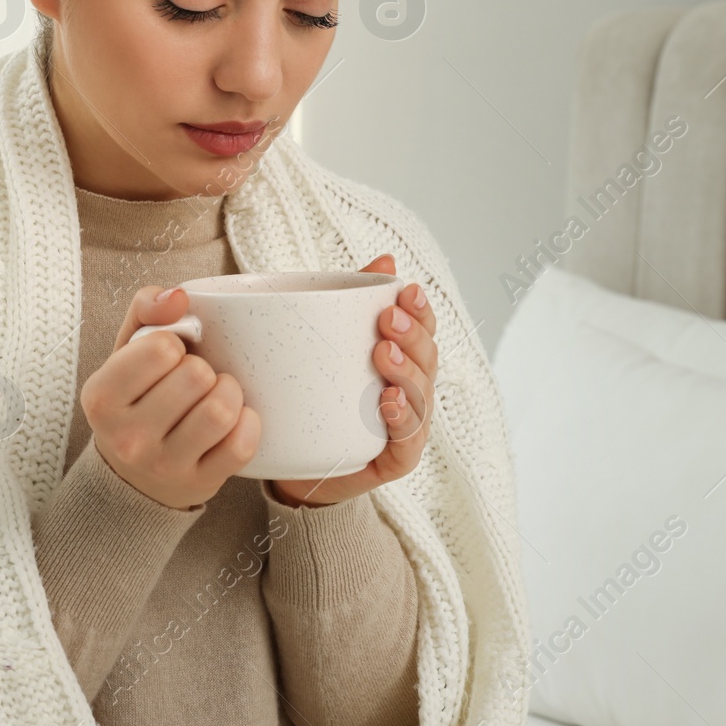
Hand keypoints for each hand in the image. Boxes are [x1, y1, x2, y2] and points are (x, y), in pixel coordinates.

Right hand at [79, 285, 261, 510]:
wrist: (132, 476)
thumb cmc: (135, 399)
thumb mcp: (126, 351)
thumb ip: (146, 308)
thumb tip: (179, 297)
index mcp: (102, 397)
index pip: (160, 348)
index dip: (173, 344)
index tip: (167, 357)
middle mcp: (127, 437)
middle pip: (196, 376)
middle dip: (202, 368)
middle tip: (193, 379)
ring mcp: (164, 465)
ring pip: (220, 411)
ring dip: (228, 392)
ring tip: (216, 394)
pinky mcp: (199, 483)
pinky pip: (241, 445)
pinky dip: (247, 423)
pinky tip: (234, 420)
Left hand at [267, 253, 435, 508]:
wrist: (297, 467)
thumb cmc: (321, 400)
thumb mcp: (331, 345)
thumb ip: (354, 301)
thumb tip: (385, 259)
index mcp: (403, 360)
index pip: (423, 329)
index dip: (420, 309)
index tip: (404, 288)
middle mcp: (412, 391)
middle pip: (427, 359)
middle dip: (412, 335)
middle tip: (386, 320)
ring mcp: (407, 427)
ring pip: (421, 396)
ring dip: (406, 372)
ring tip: (384, 353)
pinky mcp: (395, 460)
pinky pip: (407, 440)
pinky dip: (402, 419)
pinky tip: (388, 402)